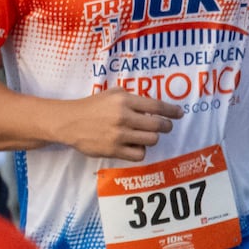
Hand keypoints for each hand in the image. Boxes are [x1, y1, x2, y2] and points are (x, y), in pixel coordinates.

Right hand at [62, 86, 182, 161]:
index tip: (179, 114)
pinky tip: (134, 146)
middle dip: (165, 126)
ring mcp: (119, 135)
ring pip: (151, 140)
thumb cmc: (91, 106)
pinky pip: (139, 154)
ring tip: (145, 135)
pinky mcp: (114, 150)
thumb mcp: (111, 93)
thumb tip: (152, 104)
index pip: (156, 106)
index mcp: (124, 100)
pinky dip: (140, 151)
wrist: (69, 122)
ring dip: (151, 138)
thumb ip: (131, 97)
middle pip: (158, 125)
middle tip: (165, 127)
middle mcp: (124, 117)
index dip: (172, 111)